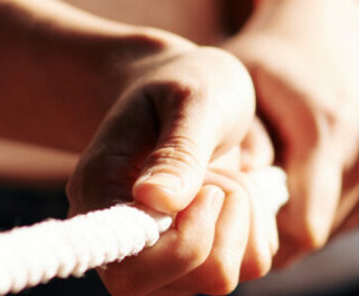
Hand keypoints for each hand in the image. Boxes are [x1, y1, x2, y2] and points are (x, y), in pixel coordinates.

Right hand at [66, 46, 277, 294]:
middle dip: (222, 229)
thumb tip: (157, 202)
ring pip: (220, 277)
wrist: (188, 85)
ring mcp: (162, 255)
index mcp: (101, 196)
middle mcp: (124, 239)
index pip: (129, 270)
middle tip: (218, 173)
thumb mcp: (189, 98)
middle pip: (179, 286)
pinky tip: (234, 186)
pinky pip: (249, 264)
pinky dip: (257, 223)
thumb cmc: (182, 82)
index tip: (207, 189)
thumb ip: (178, 149)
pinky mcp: (201, 255)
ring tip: (223, 171)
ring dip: (242, 219)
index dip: (182, 246)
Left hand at [223, 0, 358, 266]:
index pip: (305, 229)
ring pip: (334, 232)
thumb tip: (201, 195)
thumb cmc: (269, 61)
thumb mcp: (231, 84)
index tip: (233, 211)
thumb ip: (222, 140)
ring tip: (279, 171)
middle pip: (315, 236)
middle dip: (277, 223)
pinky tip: (306, 174)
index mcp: (329, 128)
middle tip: (252, 183)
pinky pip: (353, 222)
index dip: (260, 234)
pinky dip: (326, 208)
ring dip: (301, 216)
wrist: (326, 28)